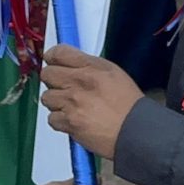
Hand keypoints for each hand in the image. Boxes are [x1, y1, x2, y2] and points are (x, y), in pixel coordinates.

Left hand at [39, 45, 143, 159]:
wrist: (136, 131)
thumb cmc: (128, 104)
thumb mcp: (112, 73)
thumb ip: (88, 66)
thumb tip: (68, 64)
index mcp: (92, 67)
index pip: (59, 53)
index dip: (53, 58)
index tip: (53, 63)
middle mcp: (79, 82)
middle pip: (47, 74)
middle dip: (53, 81)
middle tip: (63, 88)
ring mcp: (73, 103)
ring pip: (47, 97)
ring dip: (56, 103)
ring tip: (71, 107)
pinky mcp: (70, 122)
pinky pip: (52, 118)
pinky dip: (60, 121)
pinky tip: (73, 120)